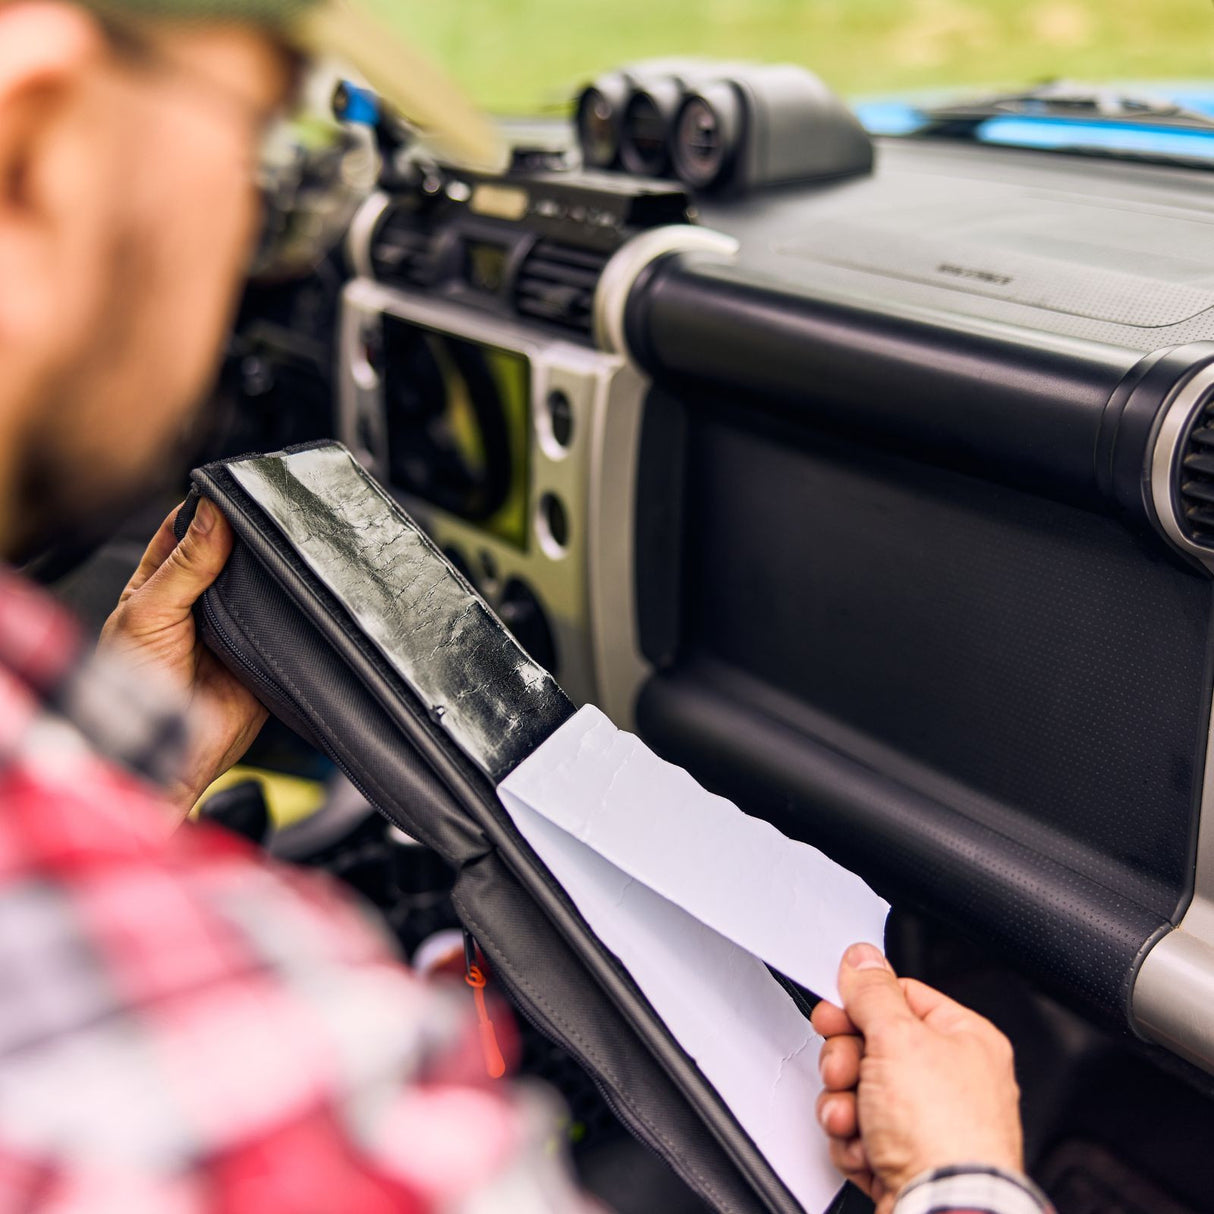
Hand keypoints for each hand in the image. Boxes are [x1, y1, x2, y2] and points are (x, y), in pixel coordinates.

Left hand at [100, 499, 268, 817]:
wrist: (166, 752)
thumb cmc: (133, 687)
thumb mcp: (150, 611)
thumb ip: (185, 562)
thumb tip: (215, 512)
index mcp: (163, 582)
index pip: (192, 529)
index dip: (215, 509)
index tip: (241, 490)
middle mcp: (202, 601)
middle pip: (236, 554)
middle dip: (256, 539)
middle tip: (279, 519)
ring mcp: (236, 626)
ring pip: (264, 585)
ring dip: (279, 575)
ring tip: (296, 553)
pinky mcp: (266, 653)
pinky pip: (288, 625)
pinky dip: (298, 613)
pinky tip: (304, 597)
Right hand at [811, 944, 1023, 1213]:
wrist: (943, 1211)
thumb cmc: (944, 1132)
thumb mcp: (899, 1038)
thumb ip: (873, 992)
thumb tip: (863, 958)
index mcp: (965, 1041)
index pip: (901, 999)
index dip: (860, 1005)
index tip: (833, 1013)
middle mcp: (951, 1081)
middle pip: (872, 1046)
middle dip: (846, 1062)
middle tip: (846, 1071)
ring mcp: (928, 1123)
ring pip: (859, 1091)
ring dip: (843, 1104)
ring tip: (855, 1119)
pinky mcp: (905, 1159)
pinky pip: (859, 1132)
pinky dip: (852, 1141)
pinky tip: (865, 1150)